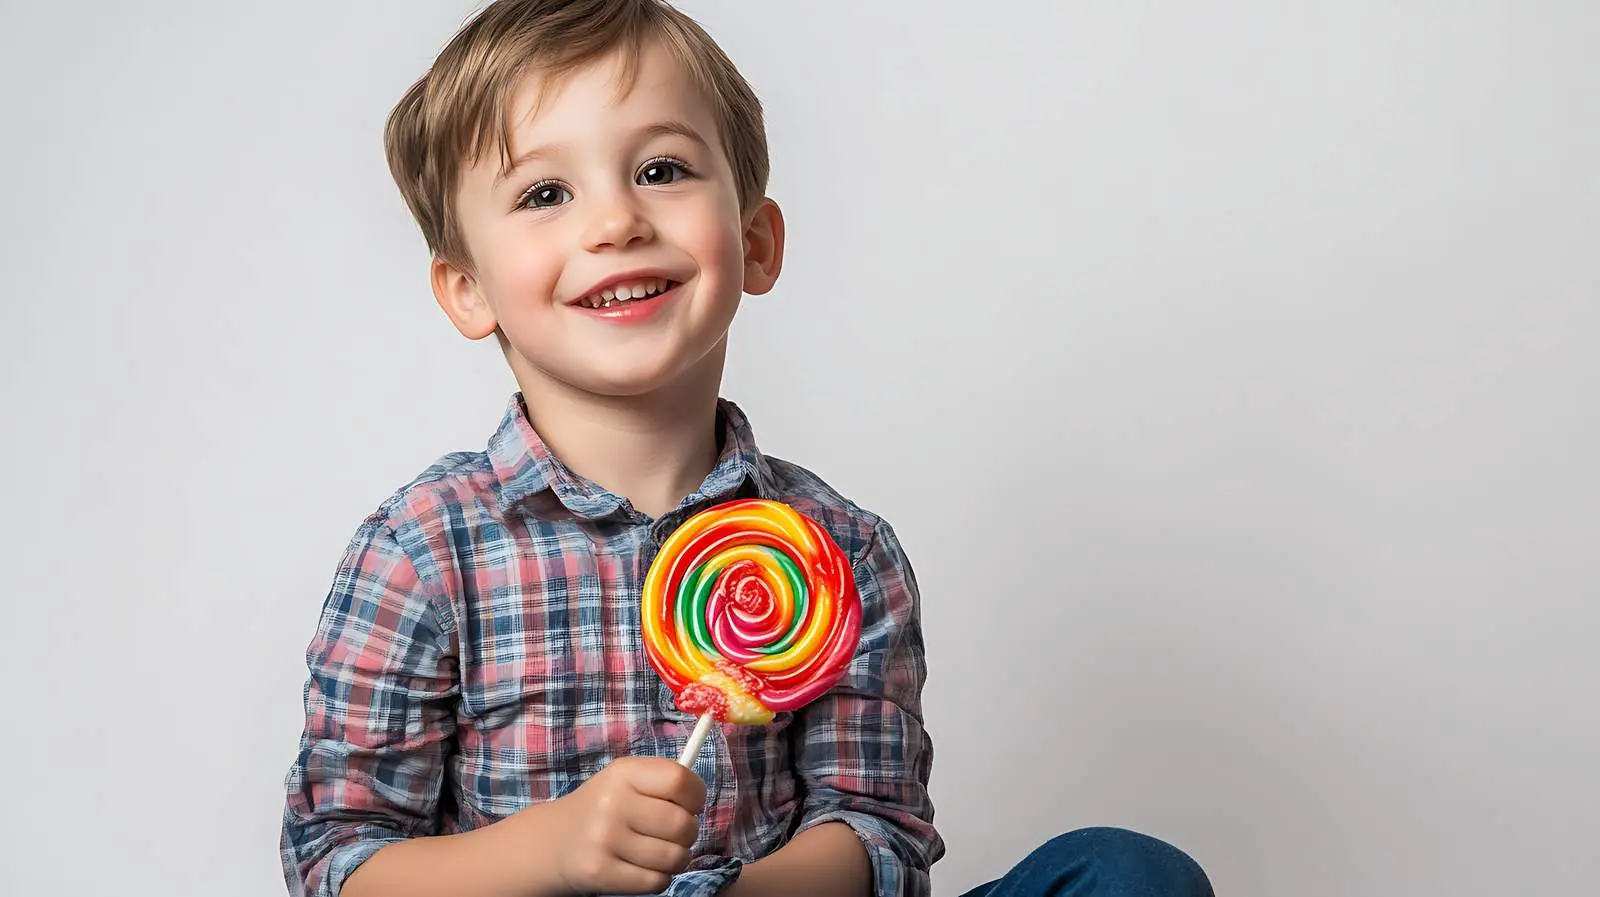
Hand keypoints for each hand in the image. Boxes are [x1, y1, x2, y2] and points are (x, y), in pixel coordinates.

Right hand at [546, 756, 705, 895]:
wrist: (555, 841)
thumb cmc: (605, 807)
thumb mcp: (627, 780)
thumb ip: (663, 781)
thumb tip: (700, 796)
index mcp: (624, 772)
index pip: (679, 780)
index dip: (696, 796)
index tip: (690, 805)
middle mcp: (612, 803)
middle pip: (682, 825)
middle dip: (688, 833)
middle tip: (674, 833)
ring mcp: (604, 839)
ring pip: (674, 857)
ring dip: (675, 859)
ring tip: (659, 852)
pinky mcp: (600, 872)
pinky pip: (656, 882)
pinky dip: (659, 878)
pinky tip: (644, 867)